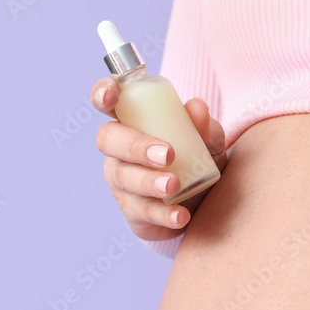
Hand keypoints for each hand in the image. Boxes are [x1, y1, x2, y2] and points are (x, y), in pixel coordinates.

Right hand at [90, 77, 226, 241]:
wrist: (202, 206)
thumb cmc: (197, 161)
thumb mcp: (207, 142)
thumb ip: (204, 126)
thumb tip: (197, 107)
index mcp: (132, 122)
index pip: (106, 102)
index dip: (102, 94)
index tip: (111, 94)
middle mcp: (119, 151)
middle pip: (109, 140)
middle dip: (135, 145)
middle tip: (167, 154)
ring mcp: (122, 182)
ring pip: (124, 178)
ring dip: (148, 181)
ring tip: (174, 185)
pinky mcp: (133, 212)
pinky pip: (143, 212)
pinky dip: (163, 214)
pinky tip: (180, 215)